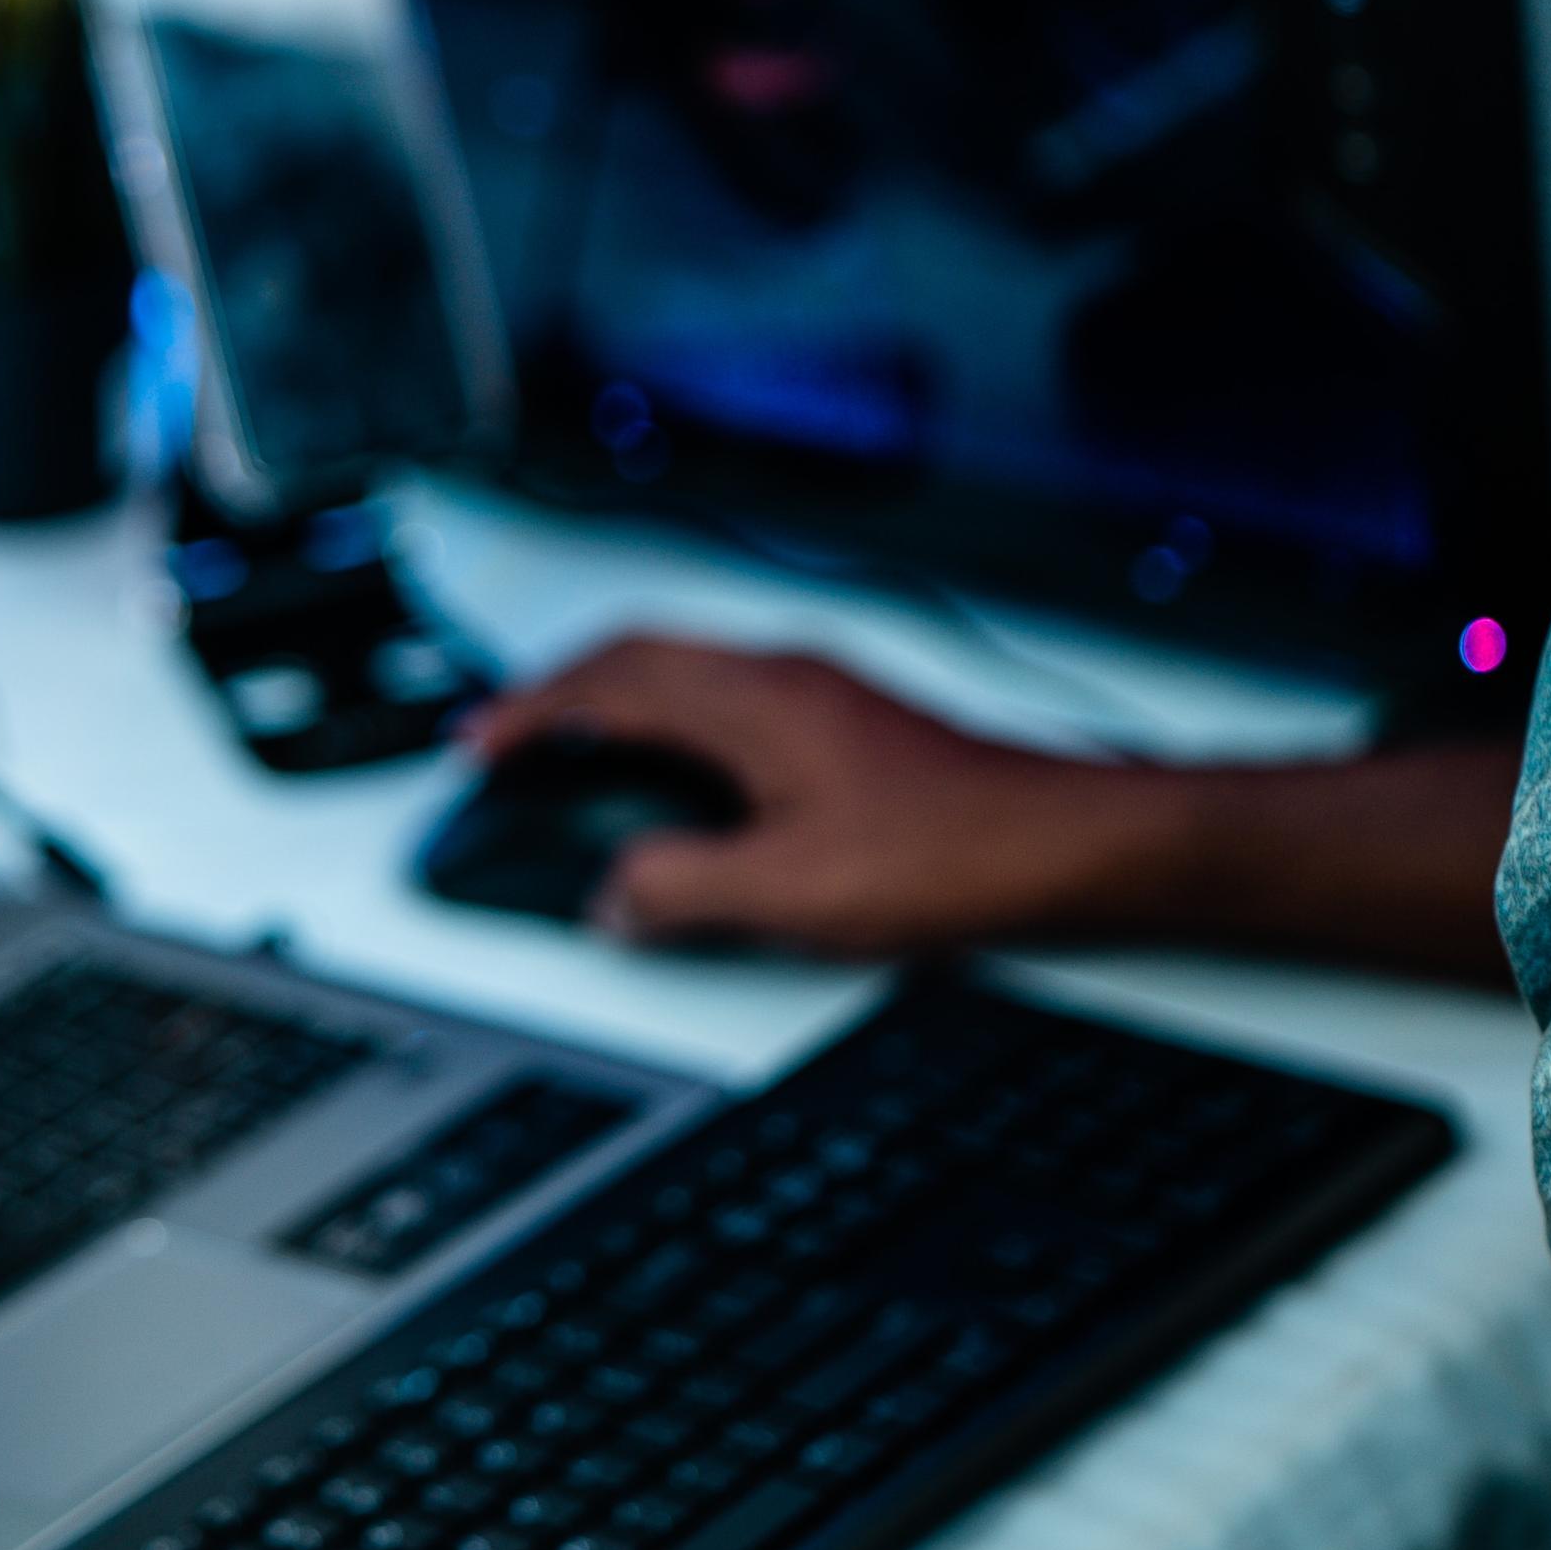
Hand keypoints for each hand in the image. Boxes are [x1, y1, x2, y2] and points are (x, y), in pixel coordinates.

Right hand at [462, 637, 1181, 958]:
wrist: (1071, 844)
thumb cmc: (957, 852)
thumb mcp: (790, 891)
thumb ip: (681, 890)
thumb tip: (613, 895)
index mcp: (756, 700)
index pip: (610, 681)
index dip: (530, 710)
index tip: (479, 743)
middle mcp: (788, 674)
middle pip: (642, 654)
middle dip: (561, 691)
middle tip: (507, 736)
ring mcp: (825, 691)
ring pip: (689, 670)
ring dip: (619, 702)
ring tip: (575, 750)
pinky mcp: (854, 721)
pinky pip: (732, 696)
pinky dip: (677, 722)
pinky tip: (685, 775)